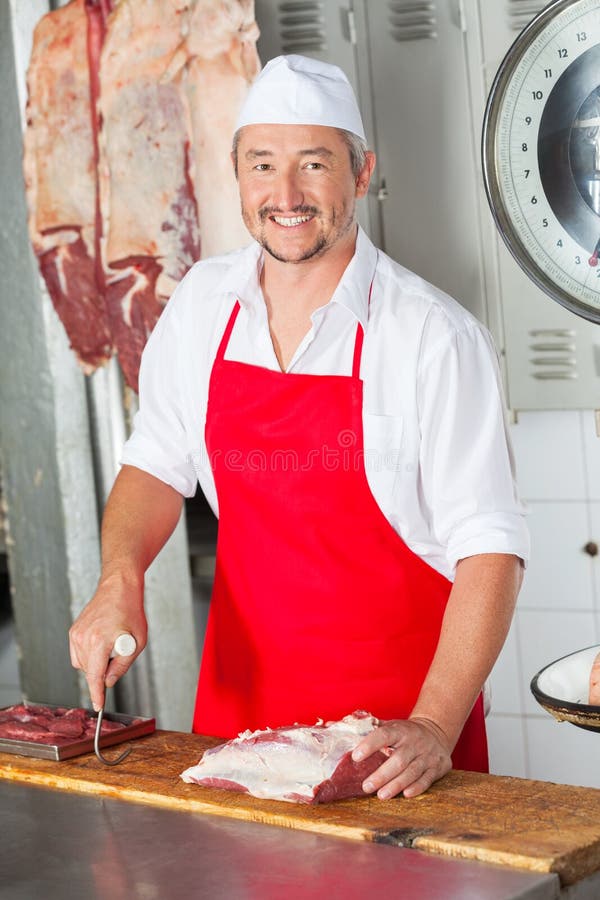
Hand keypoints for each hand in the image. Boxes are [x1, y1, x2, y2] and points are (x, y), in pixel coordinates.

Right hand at [69, 571, 146, 710]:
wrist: (118, 587)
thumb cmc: (130, 610)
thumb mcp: (137, 641)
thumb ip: (122, 665)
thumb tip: (109, 681)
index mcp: (99, 641)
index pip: (95, 676)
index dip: (97, 694)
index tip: (98, 706)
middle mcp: (83, 638)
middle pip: (90, 672)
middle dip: (104, 672)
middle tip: (120, 653)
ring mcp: (76, 634)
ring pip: (83, 665)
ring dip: (96, 663)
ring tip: (112, 644)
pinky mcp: (73, 631)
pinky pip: (78, 655)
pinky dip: (90, 656)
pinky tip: (102, 643)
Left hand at [351, 717, 451, 798]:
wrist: (436, 731)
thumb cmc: (405, 732)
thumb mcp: (390, 725)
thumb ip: (367, 728)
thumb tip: (333, 725)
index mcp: (399, 730)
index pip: (383, 735)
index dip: (369, 745)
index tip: (355, 756)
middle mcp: (414, 742)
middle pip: (398, 759)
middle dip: (381, 775)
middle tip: (365, 786)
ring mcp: (427, 755)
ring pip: (411, 771)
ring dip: (396, 785)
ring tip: (381, 795)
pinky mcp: (437, 767)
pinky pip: (427, 779)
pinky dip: (417, 788)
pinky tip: (406, 794)